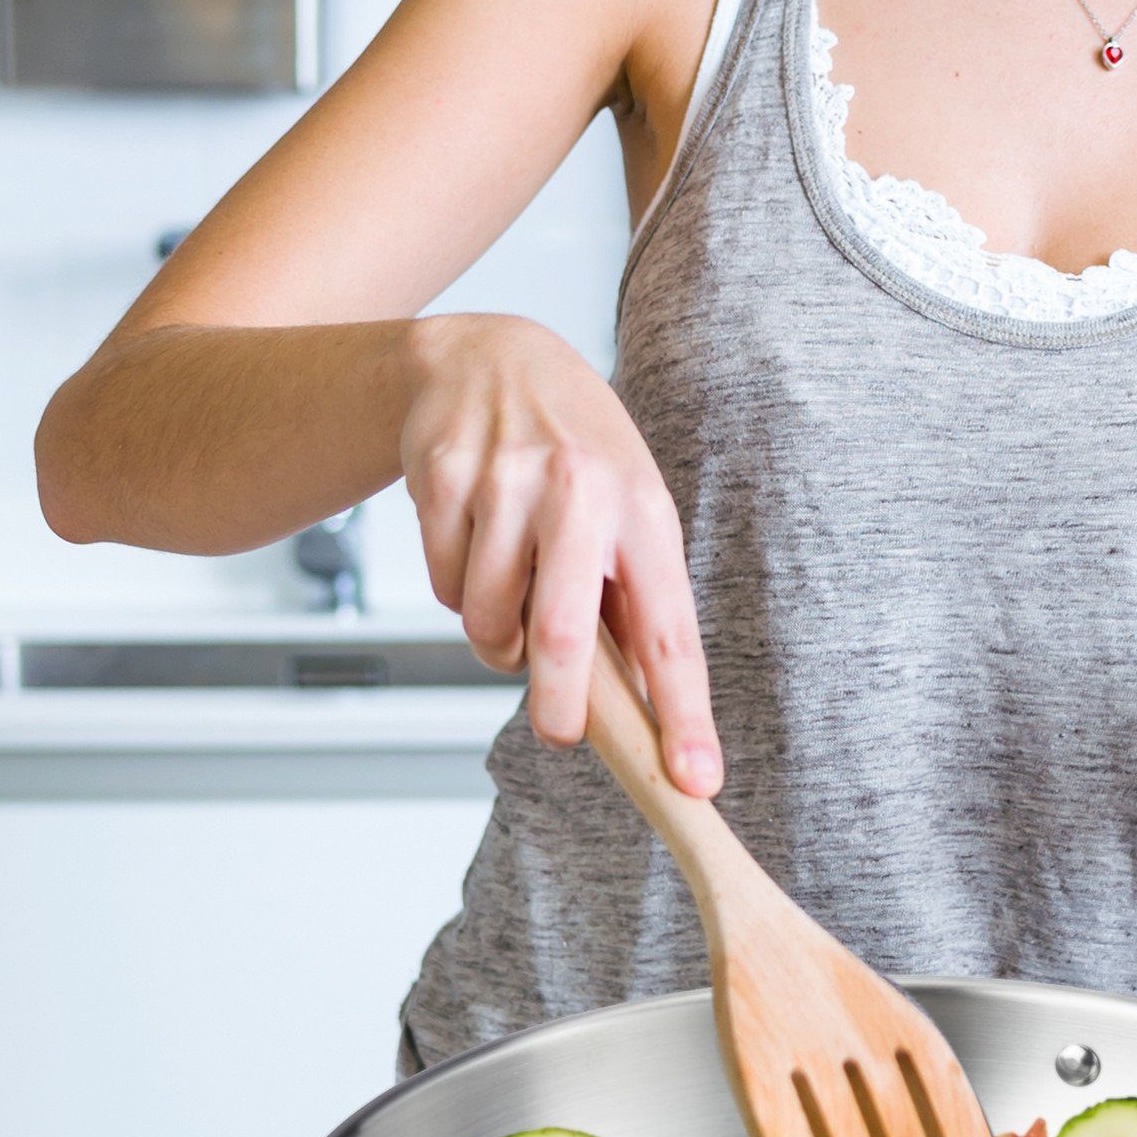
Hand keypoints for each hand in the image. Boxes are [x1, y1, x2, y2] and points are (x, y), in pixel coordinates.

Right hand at [399, 313, 720, 796]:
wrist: (489, 357)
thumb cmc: (573, 450)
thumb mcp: (627, 506)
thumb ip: (632, 596)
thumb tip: (641, 709)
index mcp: (642, 508)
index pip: (670, 630)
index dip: (683, 713)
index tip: (695, 779)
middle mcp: (578, 489)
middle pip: (563, 636)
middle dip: (559, 706)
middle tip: (559, 732)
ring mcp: (503, 481)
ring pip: (488, 619)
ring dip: (496, 638)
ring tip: (513, 595)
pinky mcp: (440, 477)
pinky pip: (444, 586)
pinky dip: (456, 592)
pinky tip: (474, 543)